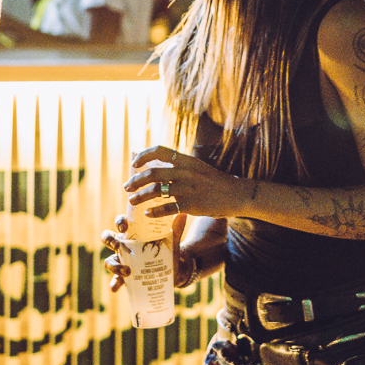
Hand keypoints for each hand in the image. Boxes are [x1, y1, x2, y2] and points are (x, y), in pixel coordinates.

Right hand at [102, 210, 192, 291]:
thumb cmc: (169, 250)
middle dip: (109, 240)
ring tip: (127, 271)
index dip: (119, 222)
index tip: (124, 227)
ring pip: (108, 261)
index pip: (121, 222)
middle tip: (117, 245)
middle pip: (107, 238)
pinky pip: (115, 280)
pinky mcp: (125, 277)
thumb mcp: (172, 240)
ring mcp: (122, 261)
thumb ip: (176, 229)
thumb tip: (182, 214)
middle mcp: (124, 246)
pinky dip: (113, 284)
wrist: (175, 270)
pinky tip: (115, 287)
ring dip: (113, 266)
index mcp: (133, 233)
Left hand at [125, 144, 247, 219]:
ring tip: (131, 201)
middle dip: (135, 181)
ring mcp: (188, 188)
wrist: (237, 194)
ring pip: (156, 190)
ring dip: (139, 196)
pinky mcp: (192, 205)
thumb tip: (156, 164)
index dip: (143, 156)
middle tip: (127, 187)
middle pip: (152, 173)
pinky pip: (167, 208)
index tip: (134, 164)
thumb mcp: (197, 167)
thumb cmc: (214, 182)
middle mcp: (186, 172)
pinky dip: (154, 211)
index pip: (159, 151)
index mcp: (187, 160)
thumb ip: (179, 165)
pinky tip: (147, 213)